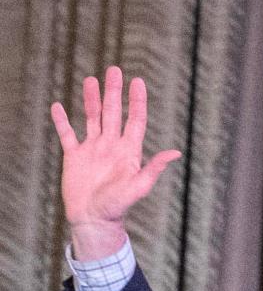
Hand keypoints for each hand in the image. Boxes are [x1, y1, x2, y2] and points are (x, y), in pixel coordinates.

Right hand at [50, 65, 180, 259]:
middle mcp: (111, 147)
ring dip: (92, 100)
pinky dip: (62, 121)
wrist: (94, 221)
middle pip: (113, 113)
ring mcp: (92, 151)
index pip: (135, 120)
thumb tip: (175, 152)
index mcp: (128, 152)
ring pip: (92, 118)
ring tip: (92, 80)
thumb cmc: (117, 207)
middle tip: (115, 69)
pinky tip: (58, 107)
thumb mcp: (138, 187)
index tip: (137, 82)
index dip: (137, 101)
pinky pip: (67, 134)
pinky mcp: (74, 157)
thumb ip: (153, 168)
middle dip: (114, 92)